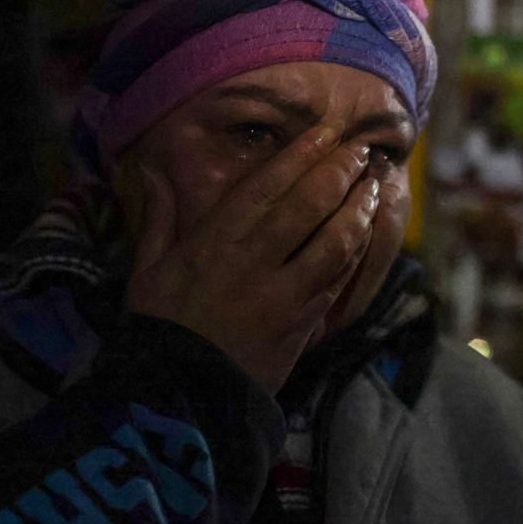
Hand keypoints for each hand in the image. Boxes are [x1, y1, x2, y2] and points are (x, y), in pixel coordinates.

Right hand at [125, 124, 379, 392]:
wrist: (181, 393)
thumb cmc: (160, 326)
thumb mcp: (148, 269)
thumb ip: (158, 217)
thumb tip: (151, 171)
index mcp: (213, 241)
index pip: (266, 186)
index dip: (301, 154)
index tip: (326, 130)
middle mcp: (252, 260)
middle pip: (308, 206)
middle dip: (340, 172)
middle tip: (362, 150)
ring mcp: (282, 293)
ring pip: (333, 241)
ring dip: (358, 210)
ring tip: (374, 187)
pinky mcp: (302, 323)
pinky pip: (337, 280)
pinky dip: (356, 253)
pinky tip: (367, 235)